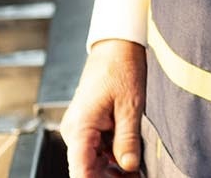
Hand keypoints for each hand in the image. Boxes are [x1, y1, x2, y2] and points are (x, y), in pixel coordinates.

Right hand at [60, 39, 147, 176]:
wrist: (116, 46)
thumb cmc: (121, 68)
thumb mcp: (131, 106)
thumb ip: (127, 139)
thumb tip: (128, 167)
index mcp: (80, 127)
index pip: (81, 169)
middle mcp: (75, 131)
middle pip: (87, 169)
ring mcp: (81, 129)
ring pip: (94, 161)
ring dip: (112, 171)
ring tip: (136, 174)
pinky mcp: (89, 125)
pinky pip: (98, 150)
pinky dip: (113, 159)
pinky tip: (130, 164)